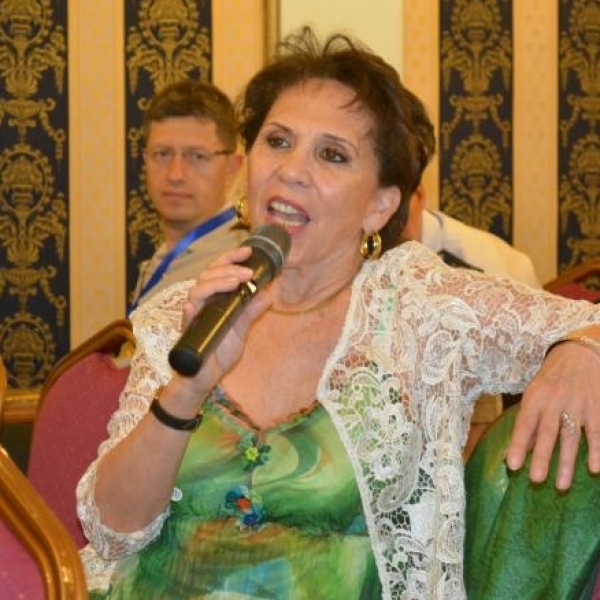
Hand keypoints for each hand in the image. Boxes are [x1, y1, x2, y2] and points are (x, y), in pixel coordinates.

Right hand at [180, 245, 269, 385]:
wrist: (206, 378)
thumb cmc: (219, 352)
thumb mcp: (241, 330)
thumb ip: (251, 312)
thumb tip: (268, 295)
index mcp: (214, 300)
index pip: (218, 271)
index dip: (230, 258)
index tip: (248, 251)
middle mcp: (201, 304)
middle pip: (207, 276)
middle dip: (228, 269)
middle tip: (248, 273)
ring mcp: (194, 318)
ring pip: (196, 292)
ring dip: (216, 284)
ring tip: (235, 282)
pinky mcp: (188, 334)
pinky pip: (185, 320)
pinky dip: (189, 311)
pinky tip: (194, 306)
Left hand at [506, 335, 599, 489]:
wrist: (580, 355)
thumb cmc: (552, 381)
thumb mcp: (535, 395)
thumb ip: (530, 422)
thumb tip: (520, 449)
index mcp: (535, 398)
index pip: (525, 424)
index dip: (519, 445)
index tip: (513, 466)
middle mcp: (555, 402)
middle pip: (548, 433)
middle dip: (542, 458)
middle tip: (536, 481)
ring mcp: (577, 405)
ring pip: (571, 437)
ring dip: (567, 463)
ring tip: (561, 486)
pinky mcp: (596, 407)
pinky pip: (597, 431)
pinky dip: (597, 450)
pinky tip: (595, 469)